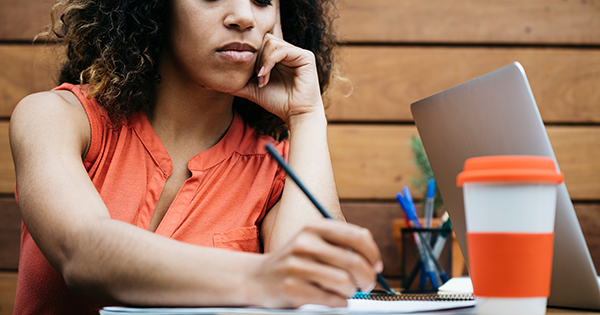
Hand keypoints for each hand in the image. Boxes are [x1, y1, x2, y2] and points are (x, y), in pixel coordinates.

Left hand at [232, 25, 323, 124]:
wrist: (295, 115)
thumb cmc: (277, 103)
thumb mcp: (252, 89)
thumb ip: (238, 81)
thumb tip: (214, 82)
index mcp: (278, 56)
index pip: (260, 43)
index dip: (250, 55)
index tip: (248, 75)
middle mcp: (288, 52)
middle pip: (264, 39)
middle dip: (255, 57)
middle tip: (255, 77)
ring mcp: (297, 53)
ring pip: (271, 42)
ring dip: (261, 61)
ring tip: (261, 79)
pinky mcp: (305, 57)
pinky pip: (281, 50)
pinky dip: (269, 61)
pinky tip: (264, 75)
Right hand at [244, 220, 382, 307]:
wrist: (257, 278)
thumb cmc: (294, 261)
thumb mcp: (313, 242)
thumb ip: (341, 244)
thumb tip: (374, 260)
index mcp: (314, 227)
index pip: (357, 237)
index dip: (373, 254)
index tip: (377, 266)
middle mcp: (305, 242)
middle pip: (354, 262)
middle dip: (368, 278)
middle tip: (366, 285)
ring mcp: (297, 266)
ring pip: (345, 282)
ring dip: (351, 292)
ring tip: (345, 291)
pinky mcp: (293, 288)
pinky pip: (332, 299)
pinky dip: (338, 302)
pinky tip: (331, 298)